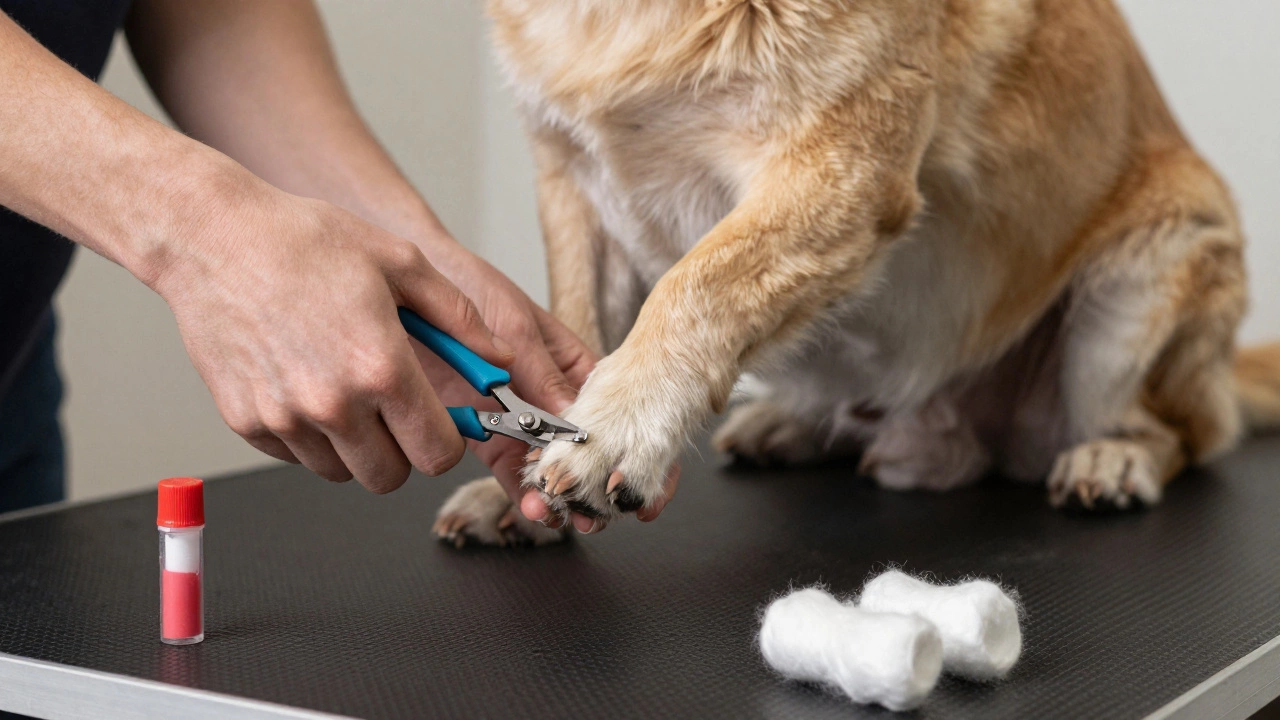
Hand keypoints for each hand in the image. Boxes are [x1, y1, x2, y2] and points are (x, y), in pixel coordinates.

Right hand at [153, 176, 512, 492]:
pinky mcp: (246, 422)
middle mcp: (334, 404)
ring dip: (354, 445)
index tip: (440, 421)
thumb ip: (460, 320)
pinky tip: (305, 383)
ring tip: (345, 387)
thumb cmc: (307, 240)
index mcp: (382, 368)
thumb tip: (502, 359)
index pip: (437, 454)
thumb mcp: (401, 262)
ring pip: (342, 472)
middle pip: (390, 478)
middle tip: (392, 408)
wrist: (213, 236)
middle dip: (401, 450)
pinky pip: (297, 455)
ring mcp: (285, 418)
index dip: (446, 441)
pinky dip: (308, 436)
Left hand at [408, 230, 679, 531]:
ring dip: (559, 496)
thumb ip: (542, 374)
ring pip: (550, 468)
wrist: (402, 288)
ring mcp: (519, 418)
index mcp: (573, 365)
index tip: (638, 483)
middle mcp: (552, 395)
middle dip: (597, 486)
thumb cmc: (466, 283)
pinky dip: (521, 491)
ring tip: (559, 514)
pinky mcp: (482, 433)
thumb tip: (578, 419)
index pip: (619, 412)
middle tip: (595, 511)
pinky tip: (532, 507)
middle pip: (589, 451)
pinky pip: (508, 469)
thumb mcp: (513, 323)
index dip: (637, 450)